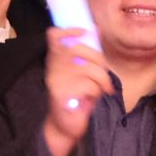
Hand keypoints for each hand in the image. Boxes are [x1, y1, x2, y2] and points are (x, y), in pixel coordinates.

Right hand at [40, 28, 115, 155]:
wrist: (64, 126)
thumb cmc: (76, 96)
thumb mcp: (81, 72)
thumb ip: (87, 53)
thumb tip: (96, 30)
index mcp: (56, 59)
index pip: (54, 35)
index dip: (69, 30)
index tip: (84, 32)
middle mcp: (53, 67)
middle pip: (81, 49)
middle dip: (99, 61)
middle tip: (103, 74)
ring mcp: (56, 80)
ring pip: (90, 68)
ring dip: (101, 81)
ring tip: (98, 89)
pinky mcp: (62, 93)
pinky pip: (91, 85)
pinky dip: (97, 93)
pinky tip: (89, 100)